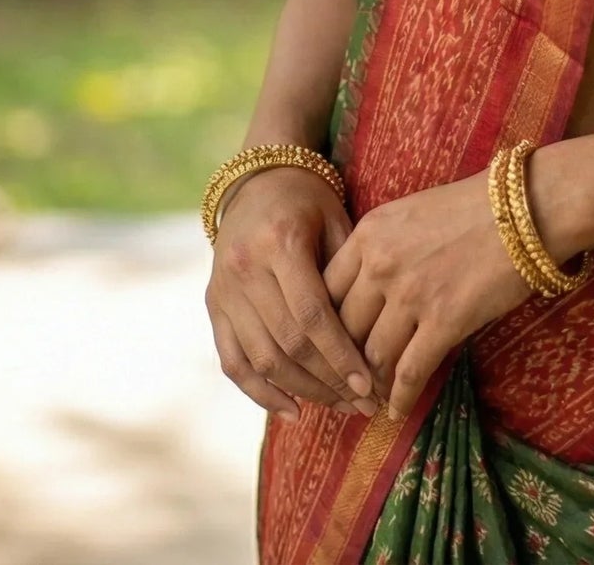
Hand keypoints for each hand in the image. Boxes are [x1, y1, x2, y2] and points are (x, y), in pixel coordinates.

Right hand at [205, 165, 380, 423]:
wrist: (259, 181)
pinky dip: (260, 392)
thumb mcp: (338, 220)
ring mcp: (224, 290)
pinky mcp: (214, 306)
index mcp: (281, 242)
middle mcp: (245, 269)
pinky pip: (233, 362)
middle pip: (288, 343)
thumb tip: (378, 335)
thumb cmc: (311, 202)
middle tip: (364, 404)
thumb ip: (349, 272)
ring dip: (303, 391)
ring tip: (340, 407)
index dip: (340, 356)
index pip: (312, 315)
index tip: (370, 385)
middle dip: (329, 381)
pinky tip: (293, 411)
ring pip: (262, 359)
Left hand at [321, 166, 537, 419]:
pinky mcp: (445, 320)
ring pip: (373, 356)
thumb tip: (361, 292)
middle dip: (343, 363)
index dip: (324, 328)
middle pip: (344, 330)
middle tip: (346, 384)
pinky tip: (396, 410)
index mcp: (369, 234)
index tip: (329, 348)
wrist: (525, 208)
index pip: (324, 292)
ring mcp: (411, 294)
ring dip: (369, 385)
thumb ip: (379, 248)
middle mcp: (381, 264)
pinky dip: (400, 397)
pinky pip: (410, 371)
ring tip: (370, 400)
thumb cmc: (473, 207)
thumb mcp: (409, 213)